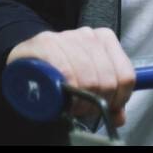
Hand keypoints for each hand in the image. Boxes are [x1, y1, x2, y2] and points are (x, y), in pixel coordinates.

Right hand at [6, 27, 135, 127]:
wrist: (26, 59)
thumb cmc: (60, 70)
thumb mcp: (88, 80)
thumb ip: (107, 97)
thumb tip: (119, 117)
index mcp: (105, 40)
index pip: (125, 75)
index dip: (118, 99)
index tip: (107, 108)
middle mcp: (88, 34)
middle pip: (106, 79)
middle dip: (96, 102)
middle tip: (84, 110)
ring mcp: (67, 36)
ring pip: (87, 77)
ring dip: (80, 100)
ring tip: (72, 106)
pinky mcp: (46, 42)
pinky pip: (65, 70)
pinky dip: (66, 88)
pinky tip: (62, 96)